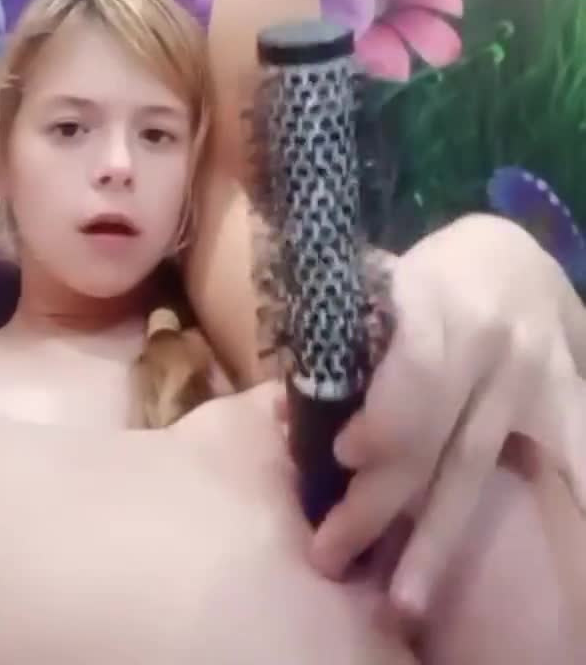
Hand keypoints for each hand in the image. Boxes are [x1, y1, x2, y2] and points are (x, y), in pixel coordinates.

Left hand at [308, 215, 585, 620]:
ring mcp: (529, 377)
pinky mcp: (565, 400)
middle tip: (331, 553)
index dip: (383, 415)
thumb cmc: (433, 268)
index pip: (414, 365)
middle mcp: (486, 341)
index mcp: (435, 298)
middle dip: (377, 501)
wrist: (517, 253)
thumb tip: (295, 401)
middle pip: (430, 435)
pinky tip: (563, 579)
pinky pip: (571, 461)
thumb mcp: (390, 274)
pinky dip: (569, 505)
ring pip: (477, 466)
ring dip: (436, 537)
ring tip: (406, 600)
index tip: (344, 455)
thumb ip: (354, 330)